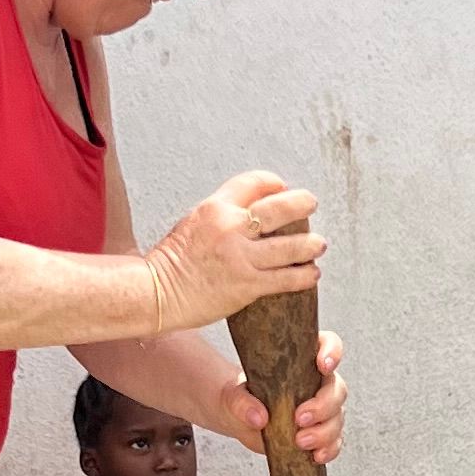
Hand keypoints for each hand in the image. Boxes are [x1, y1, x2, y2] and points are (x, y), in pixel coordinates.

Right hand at [142, 170, 323, 330]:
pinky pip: (287, 278)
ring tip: (318, 245)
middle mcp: (230, 227)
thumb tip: (252, 215)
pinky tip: (311, 274)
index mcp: (215, 207)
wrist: (155, 292)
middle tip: (311, 204)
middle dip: (302, 203)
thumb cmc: (171, 262)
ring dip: (311, 244)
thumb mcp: (193, 223)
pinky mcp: (247, 285)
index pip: (254, 182)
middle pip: (280, 207)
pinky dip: (304, 276)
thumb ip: (222, 216)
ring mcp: (241, 257)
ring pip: (292, 246)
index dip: (274, 183)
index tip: (283, 189)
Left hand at [214, 334, 347, 464]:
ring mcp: (322, 410)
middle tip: (299, 418)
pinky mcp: (320, 433)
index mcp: (303, 360)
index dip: (332, 352)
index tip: (323, 366)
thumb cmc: (241, 397)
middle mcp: (318, 383)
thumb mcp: (234, 396)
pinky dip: (329, 450)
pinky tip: (315, 456)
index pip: (328, 345)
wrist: (240, 420)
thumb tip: (258, 417)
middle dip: (323, 406)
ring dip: (324, 432)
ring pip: (337, 418)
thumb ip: (243, 403)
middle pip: (337, 390)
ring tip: (299, 441)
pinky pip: (334, 442)